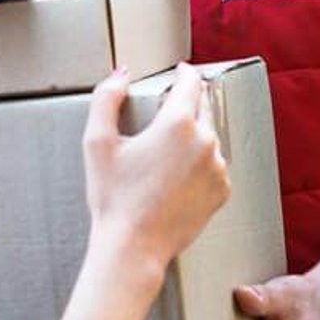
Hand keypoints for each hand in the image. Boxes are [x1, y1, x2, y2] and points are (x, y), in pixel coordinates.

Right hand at [80, 62, 230, 265]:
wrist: (133, 247)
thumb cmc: (114, 197)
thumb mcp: (97, 141)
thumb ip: (106, 98)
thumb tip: (121, 74)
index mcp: (177, 123)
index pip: (191, 83)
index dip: (183, 73)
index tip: (179, 71)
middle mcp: (205, 142)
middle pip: (203, 107)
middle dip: (187, 103)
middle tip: (166, 110)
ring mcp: (217, 168)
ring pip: (209, 137)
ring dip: (193, 135)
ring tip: (166, 150)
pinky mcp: (222, 191)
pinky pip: (214, 164)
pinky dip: (199, 162)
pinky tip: (175, 174)